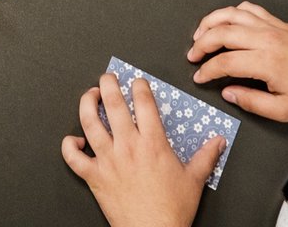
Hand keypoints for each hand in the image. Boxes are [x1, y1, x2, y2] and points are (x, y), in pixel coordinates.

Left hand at [62, 73, 221, 226]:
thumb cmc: (171, 210)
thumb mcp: (195, 180)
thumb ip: (206, 156)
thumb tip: (218, 142)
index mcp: (153, 143)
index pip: (144, 102)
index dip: (139, 87)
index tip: (138, 82)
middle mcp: (128, 146)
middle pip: (113, 104)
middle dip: (108, 84)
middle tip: (107, 78)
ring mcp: (108, 160)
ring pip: (89, 123)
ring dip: (87, 105)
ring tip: (89, 96)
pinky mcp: (94, 177)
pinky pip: (73, 158)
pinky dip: (69, 146)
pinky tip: (73, 140)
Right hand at [188, 2, 287, 120]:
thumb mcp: (284, 109)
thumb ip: (252, 102)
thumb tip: (229, 93)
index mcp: (266, 62)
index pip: (224, 62)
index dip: (207, 70)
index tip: (200, 77)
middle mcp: (266, 39)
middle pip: (221, 33)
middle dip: (201, 44)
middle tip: (193, 56)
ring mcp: (271, 26)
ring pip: (231, 14)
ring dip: (211, 22)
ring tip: (200, 34)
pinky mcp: (276, 21)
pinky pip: (248, 9)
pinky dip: (232, 12)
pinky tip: (225, 22)